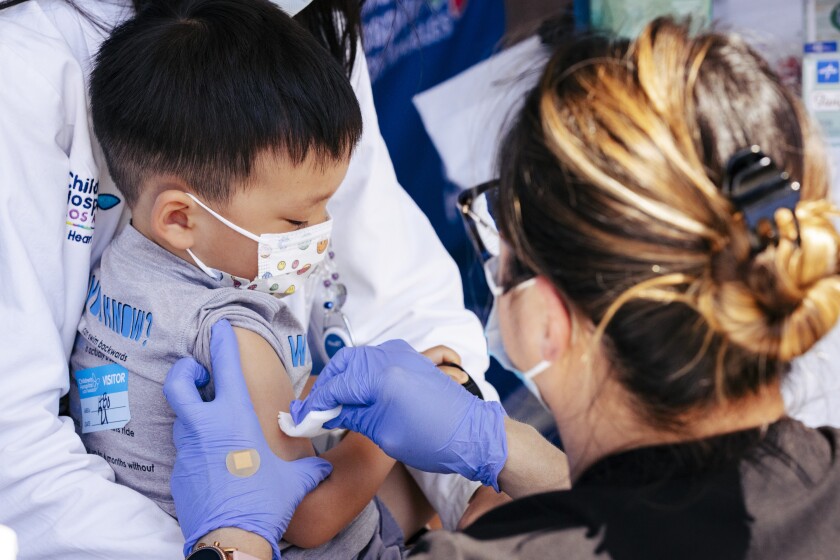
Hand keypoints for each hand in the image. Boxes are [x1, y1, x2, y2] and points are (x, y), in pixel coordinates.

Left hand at [164, 320, 332, 558]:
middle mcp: (206, 427)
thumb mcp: (294, 481)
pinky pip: (185, 450)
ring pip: (181, 419)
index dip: (222, 343)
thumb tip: (322, 467)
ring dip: (192, 413)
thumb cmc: (265, 503)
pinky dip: (196, 447)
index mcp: (235, 418)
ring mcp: (188, 450)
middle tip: (196, 372)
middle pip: (179, 384)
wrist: (231, 538)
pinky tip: (213, 461)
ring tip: (211, 421)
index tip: (221, 328)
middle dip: (184, 371)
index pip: (224, 367)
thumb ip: (309, 467)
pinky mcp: (178, 472)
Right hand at [289, 340, 507, 489]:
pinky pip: (374, 359)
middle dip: (326, 387)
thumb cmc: (432, 439)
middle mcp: (390, 356)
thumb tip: (327, 412)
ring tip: (332, 406)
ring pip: (357, 359)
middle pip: (343, 365)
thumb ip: (352, 416)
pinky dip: (359, 374)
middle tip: (313, 412)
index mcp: (382, 374)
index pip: (336, 385)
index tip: (300, 419)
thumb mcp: (383, 432)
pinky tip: (354, 394)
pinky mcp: (410, 358)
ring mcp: (402, 354)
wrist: (473, 434)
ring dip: (342, 379)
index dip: (314, 404)